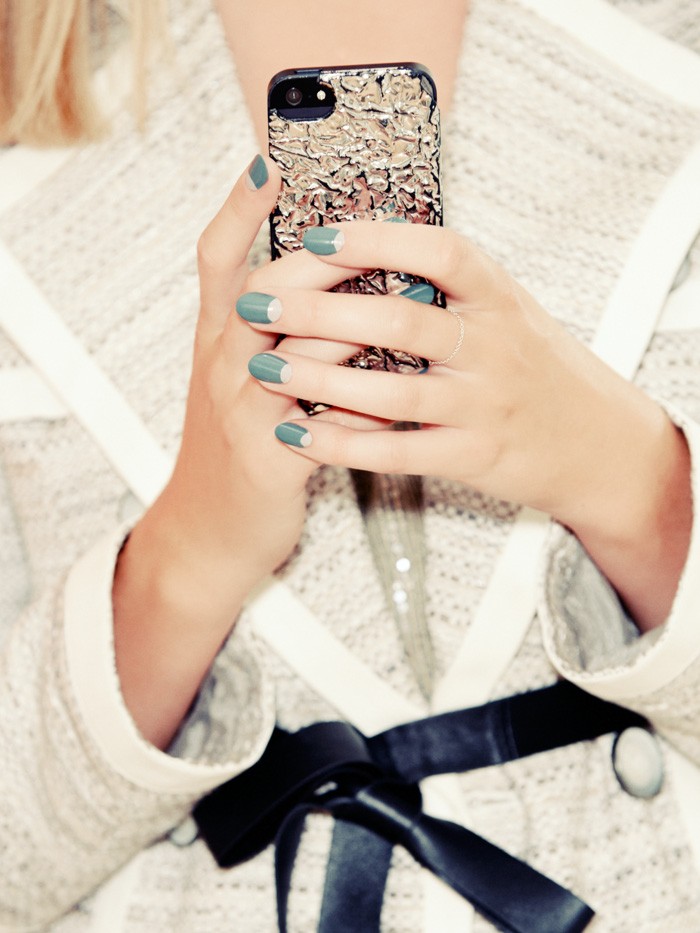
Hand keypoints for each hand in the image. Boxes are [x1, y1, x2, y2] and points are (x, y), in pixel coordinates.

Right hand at [113, 157, 367, 745]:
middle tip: (376, 235)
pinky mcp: (266, 456)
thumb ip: (278, 334)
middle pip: (265, 289)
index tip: (269, 162)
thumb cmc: (240, 446)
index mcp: (216, 339)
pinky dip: (362, 406)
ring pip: (295, 347)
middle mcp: (221, 364)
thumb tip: (334, 290)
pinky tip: (398, 400)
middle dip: (323, 259)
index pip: (218, 258)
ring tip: (408, 303)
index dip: (240, 209)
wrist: (211, 529)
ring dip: (353, 324)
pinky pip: (320, 419)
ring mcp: (240, 409)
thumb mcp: (240, 381)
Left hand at [239, 220, 690, 628]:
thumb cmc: (536, 368)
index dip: (377, 240)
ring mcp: (485, 405)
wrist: (595, 443)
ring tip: (262, 365)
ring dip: (319, 377)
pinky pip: (397, 450)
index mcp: (501, 296)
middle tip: (257, 302)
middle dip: (319, 311)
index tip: (316, 234)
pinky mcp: (472, 456)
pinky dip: (342, 442)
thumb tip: (373, 239)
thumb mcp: (509, 310)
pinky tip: (297, 431)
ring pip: (392, 390)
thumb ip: (453, 284)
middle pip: (400, 319)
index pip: (440, 252)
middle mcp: (496, 346)